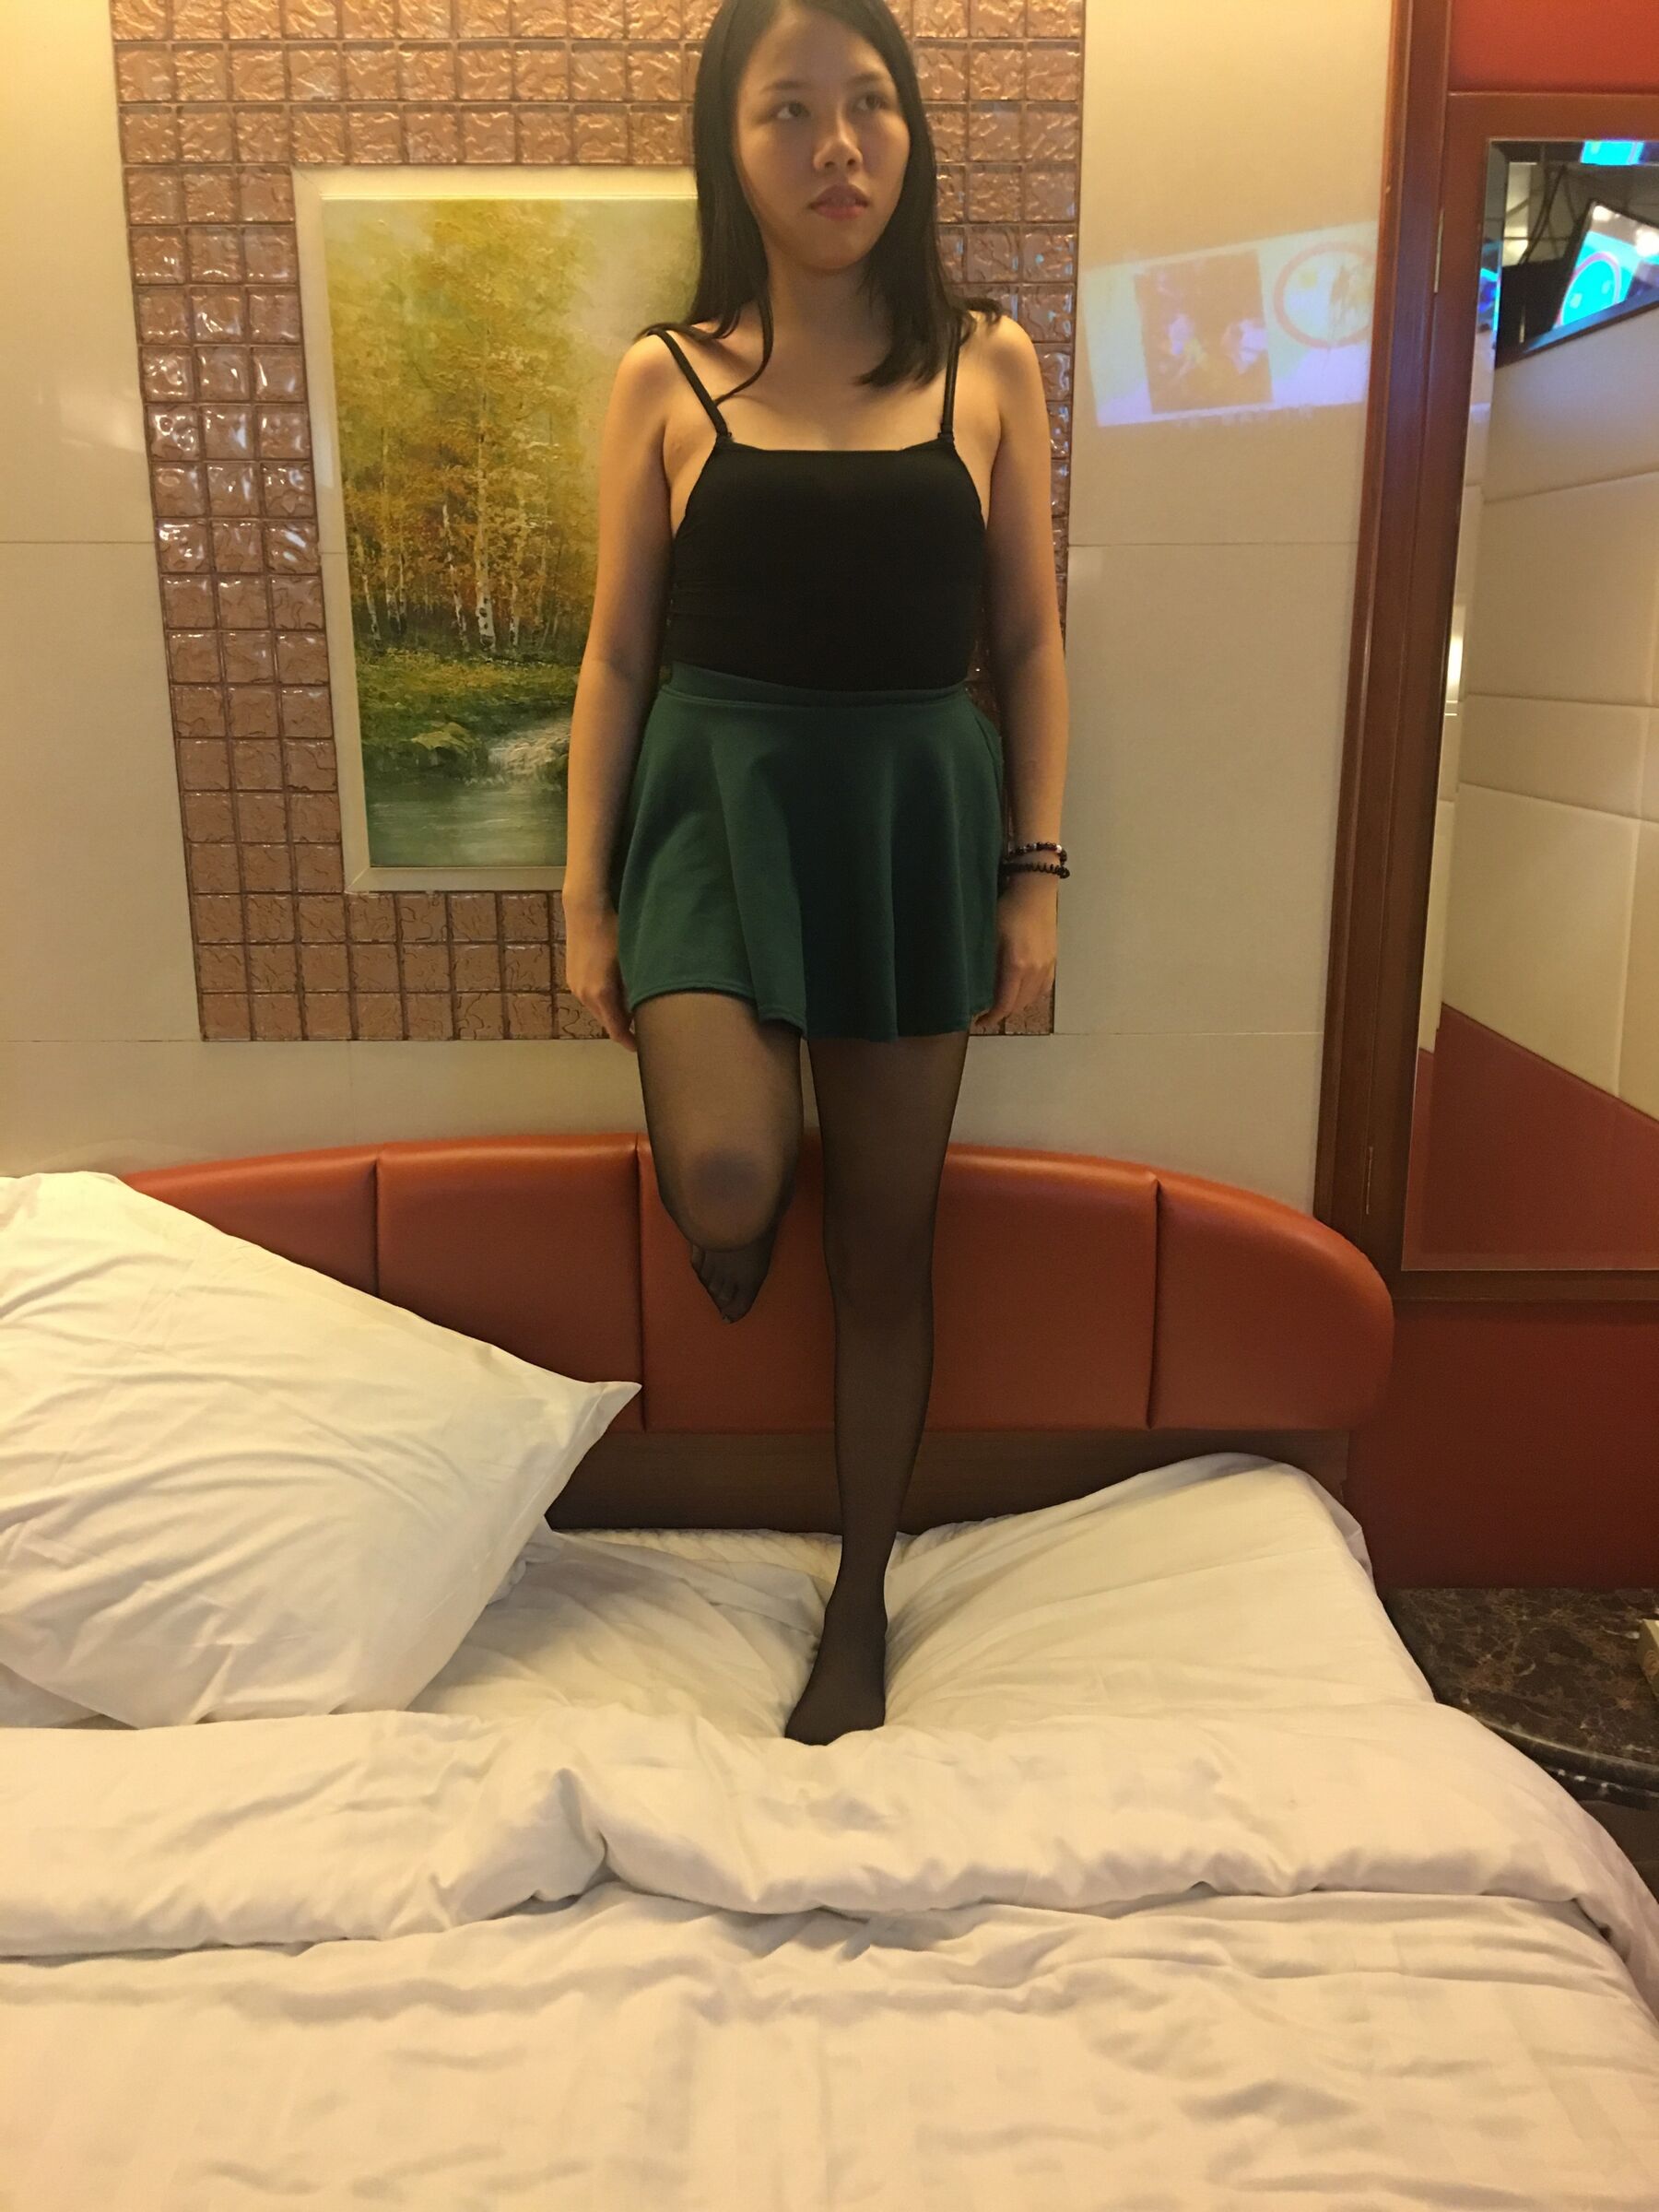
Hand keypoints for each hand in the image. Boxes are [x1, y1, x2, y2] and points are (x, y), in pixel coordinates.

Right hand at [564, 899, 636, 1051]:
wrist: (585, 909)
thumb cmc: (614, 931)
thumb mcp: (631, 961)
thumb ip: (636, 989)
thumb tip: (646, 1008)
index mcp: (601, 994)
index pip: (616, 1030)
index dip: (629, 1041)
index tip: (643, 1048)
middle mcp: (584, 995)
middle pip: (606, 1021)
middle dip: (623, 1025)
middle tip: (644, 1024)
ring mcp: (575, 986)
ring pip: (597, 1009)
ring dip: (613, 1011)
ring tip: (632, 1004)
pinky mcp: (571, 977)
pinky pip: (590, 997)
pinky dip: (603, 1000)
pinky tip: (615, 988)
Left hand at [972, 869, 1058, 1030]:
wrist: (1035, 891)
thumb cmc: (1006, 910)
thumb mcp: (988, 937)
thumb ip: (984, 966)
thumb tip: (974, 991)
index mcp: (1016, 966)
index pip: (1004, 1004)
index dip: (991, 1018)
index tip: (978, 1022)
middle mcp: (1035, 971)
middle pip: (1018, 1005)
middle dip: (1002, 1013)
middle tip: (985, 1013)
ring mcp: (1047, 967)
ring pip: (1031, 999)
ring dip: (1016, 1005)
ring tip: (1001, 1002)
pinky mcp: (1053, 962)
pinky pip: (1042, 989)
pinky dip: (1030, 995)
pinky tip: (1020, 991)